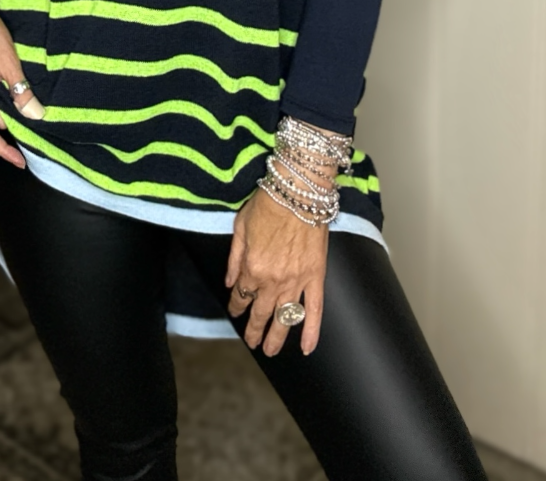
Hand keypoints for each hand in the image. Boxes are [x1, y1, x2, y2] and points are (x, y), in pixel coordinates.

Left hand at [226, 187, 327, 356]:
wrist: (299, 192)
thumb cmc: (268, 204)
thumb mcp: (240, 227)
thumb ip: (234, 258)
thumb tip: (229, 281)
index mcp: (252, 268)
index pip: (241, 295)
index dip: (236, 305)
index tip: (235, 310)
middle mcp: (273, 280)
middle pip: (261, 313)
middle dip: (254, 330)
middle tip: (252, 342)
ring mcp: (296, 281)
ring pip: (285, 318)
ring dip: (277, 337)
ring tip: (271, 351)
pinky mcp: (316, 276)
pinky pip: (315, 310)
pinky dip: (311, 331)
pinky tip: (307, 347)